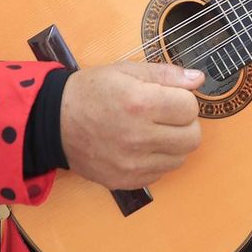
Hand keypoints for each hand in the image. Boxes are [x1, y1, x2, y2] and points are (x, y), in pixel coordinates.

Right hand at [58, 61, 204, 189]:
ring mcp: (132, 163)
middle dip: (185, 123)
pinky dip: (158, 160)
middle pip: (192, 138)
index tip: (170, 97)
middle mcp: (137, 137)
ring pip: (180, 158)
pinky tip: (141, 146)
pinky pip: (161, 173)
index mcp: (139, 103)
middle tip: (168, 115)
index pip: (190, 108)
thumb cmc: (90, 92)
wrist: (54, 122)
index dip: (183, 100)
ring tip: (153, 131)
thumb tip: (197, 79)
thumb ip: (165, 74)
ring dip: (174, 143)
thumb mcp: (125, 71)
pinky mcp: (126, 180)